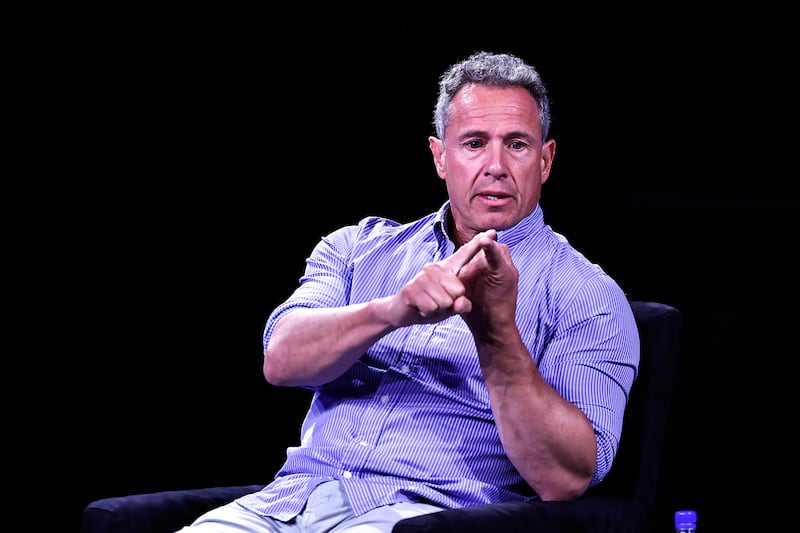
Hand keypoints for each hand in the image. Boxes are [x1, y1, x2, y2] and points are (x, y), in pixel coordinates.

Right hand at [384, 230, 498, 326]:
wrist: (400, 313)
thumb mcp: (450, 307)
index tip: (493, 232)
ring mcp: (422, 277)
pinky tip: (420, 308)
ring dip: (437, 309)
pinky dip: (427, 312)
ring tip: (428, 305)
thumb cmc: (429, 306)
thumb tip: (462, 302)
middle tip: (437, 303)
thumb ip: (461, 305)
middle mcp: (435, 268)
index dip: (478, 244)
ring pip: (445, 301)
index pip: (464, 255)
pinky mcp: (411, 288)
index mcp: (447, 269)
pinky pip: (432, 307)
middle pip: (458, 290)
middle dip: (450, 304)